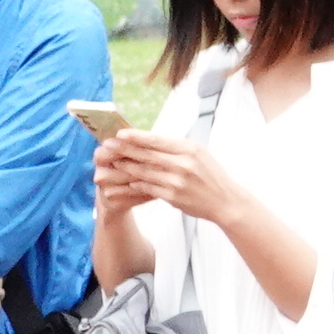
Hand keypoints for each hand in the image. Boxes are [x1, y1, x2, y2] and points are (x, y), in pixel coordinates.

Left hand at [96, 128, 227, 219]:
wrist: (224, 200)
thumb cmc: (210, 176)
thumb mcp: (198, 154)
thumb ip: (176, 149)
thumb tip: (152, 141)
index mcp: (189, 148)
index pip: (158, 140)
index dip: (137, 137)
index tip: (120, 134)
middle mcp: (182, 163)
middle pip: (148, 154)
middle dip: (126, 150)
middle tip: (108, 146)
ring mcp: (176, 180)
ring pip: (145, 172)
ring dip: (127, 167)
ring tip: (114, 162)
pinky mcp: (172, 196)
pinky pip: (148, 188)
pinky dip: (137, 184)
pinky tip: (127, 181)